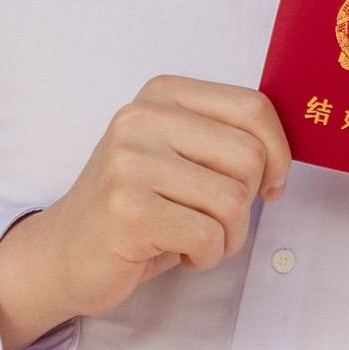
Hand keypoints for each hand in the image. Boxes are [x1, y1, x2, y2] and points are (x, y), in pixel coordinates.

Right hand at [0, 77, 291, 349]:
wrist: (64, 252)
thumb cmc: (138, 208)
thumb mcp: (180, 157)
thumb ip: (224, 140)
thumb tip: (283, 154)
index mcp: (162, 94)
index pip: (253, 106)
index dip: (278, 153)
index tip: (270, 185)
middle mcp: (141, 118)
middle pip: (249, 156)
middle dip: (248, 202)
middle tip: (217, 220)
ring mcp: (129, 162)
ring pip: (232, 200)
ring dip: (228, 235)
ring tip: (196, 239)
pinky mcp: (126, 209)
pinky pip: (208, 235)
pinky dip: (207, 255)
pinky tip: (178, 252)